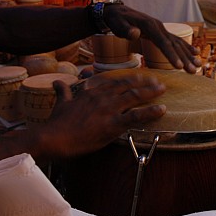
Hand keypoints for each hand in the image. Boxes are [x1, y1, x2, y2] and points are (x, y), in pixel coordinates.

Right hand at [36, 71, 166, 158]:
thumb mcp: (60, 103)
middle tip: (156, 81)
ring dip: (150, 92)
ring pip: (134, 97)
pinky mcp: (112, 124)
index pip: (114, 82)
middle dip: (144, 82)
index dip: (128, 79)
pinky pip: (136, 117)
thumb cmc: (56, 123)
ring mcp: (108, 109)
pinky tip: (162, 109)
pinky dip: (151, 112)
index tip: (139, 77)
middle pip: (127, 86)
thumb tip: (56, 82)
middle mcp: (102, 97)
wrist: (53, 138)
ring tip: (162, 90)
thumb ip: (63, 91)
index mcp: (92, 92)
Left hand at [104, 4, 200, 72]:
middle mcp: (159, 27)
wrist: (119, 12)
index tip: (179, 67)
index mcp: (149, 26)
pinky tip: (195, 53)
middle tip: (194, 71)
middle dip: (185, 58)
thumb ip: (126, 30)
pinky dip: (186, 47)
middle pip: (174, 44)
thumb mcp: (117, 24)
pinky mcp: (161, 32)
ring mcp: (161, 29)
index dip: (171, 55)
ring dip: (188, 55)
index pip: (163, 43)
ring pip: (178, 43)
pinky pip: (176, 40)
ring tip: (199, 65)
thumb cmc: (117, 20)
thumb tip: (136, 33)